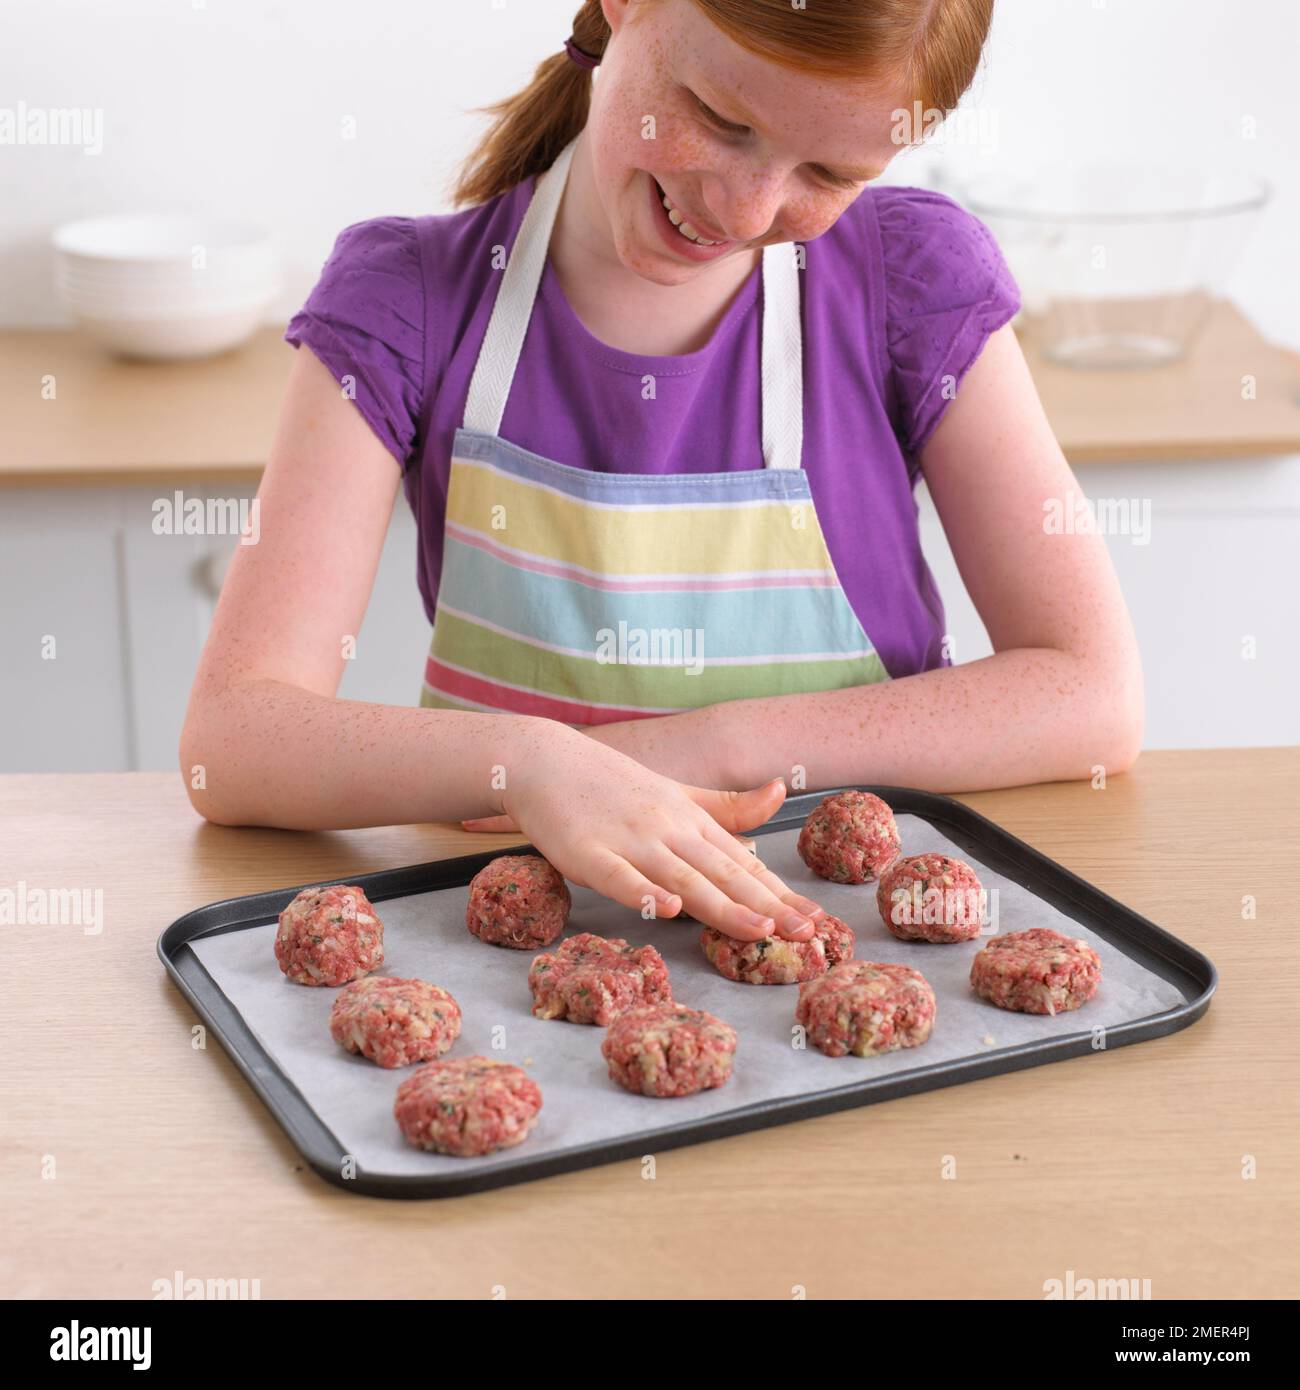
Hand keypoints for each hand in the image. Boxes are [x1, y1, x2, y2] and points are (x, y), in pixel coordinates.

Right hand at [484, 722, 822, 941]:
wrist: (544, 759)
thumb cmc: (608, 783)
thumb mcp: (675, 792)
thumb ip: (725, 805)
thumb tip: (778, 793)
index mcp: (690, 819)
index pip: (743, 862)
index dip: (779, 892)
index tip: (815, 919)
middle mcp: (668, 829)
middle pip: (724, 873)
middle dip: (767, 905)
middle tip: (806, 934)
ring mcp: (629, 840)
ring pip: (683, 878)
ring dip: (722, 906)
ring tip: (759, 929)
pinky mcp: (588, 852)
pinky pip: (619, 877)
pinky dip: (642, 894)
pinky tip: (666, 910)